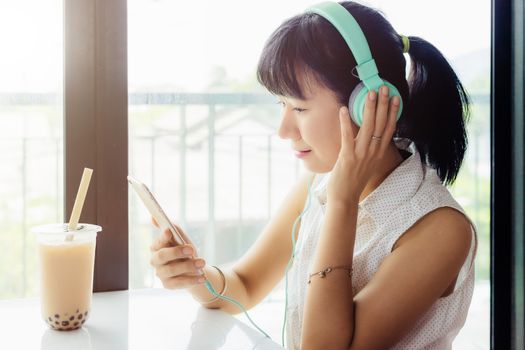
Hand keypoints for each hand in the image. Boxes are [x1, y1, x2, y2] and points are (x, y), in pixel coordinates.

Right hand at [149, 217, 206, 288]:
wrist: (194, 270)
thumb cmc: (185, 251)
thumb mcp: (182, 239)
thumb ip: (173, 229)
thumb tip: (153, 218)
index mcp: (157, 247)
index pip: (158, 241)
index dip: (162, 236)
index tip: (170, 231)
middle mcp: (156, 260)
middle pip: (162, 256)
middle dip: (176, 252)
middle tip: (191, 249)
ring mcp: (161, 273)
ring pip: (171, 270)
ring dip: (188, 266)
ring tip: (202, 262)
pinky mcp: (168, 285)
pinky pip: (179, 283)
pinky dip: (191, 280)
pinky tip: (202, 277)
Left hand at [327, 86, 399, 205]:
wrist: (345, 198)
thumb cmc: (354, 180)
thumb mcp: (367, 163)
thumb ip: (370, 149)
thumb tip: (369, 135)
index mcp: (379, 153)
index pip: (389, 129)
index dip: (392, 112)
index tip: (394, 98)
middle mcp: (373, 152)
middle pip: (381, 124)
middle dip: (383, 104)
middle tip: (384, 88)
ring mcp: (361, 154)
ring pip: (368, 127)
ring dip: (369, 108)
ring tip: (370, 93)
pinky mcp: (348, 156)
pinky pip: (347, 135)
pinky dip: (346, 121)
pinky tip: (344, 109)